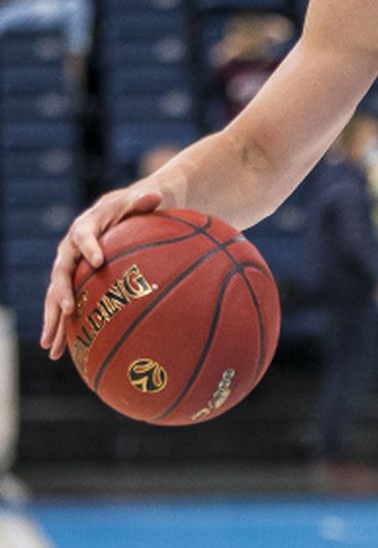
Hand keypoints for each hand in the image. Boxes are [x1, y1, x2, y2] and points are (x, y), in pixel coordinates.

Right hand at [42, 188, 164, 359]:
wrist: (124, 210)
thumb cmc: (137, 206)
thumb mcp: (144, 199)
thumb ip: (146, 200)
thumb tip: (157, 195)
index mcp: (87, 225)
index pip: (83, 234)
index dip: (89, 246)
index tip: (98, 261)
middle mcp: (72, 248)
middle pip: (62, 270)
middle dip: (61, 291)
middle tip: (67, 310)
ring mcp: (71, 267)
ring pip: (56, 294)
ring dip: (53, 319)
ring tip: (50, 345)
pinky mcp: (74, 282)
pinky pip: (65, 305)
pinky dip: (61, 327)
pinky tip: (59, 352)